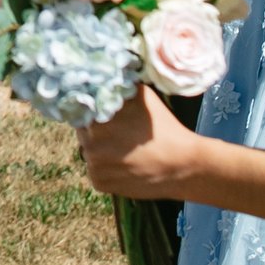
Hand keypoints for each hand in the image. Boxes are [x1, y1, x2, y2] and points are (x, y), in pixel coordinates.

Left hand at [79, 84, 199, 196]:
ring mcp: (93, 165)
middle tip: (118, 133)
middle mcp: (89, 143)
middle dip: (96, 131)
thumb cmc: (164, 128)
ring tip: (124, 149)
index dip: (94, 110)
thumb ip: (118, 89)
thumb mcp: (142, 97)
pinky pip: (96, 171)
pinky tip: (126, 165)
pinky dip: (107, 169)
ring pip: (90, 152)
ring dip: (101, 150)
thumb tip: (103, 82)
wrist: (181, 166)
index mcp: (97, 119)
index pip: (82, 110)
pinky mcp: (99, 183)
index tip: (106, 114)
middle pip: (84, 132)